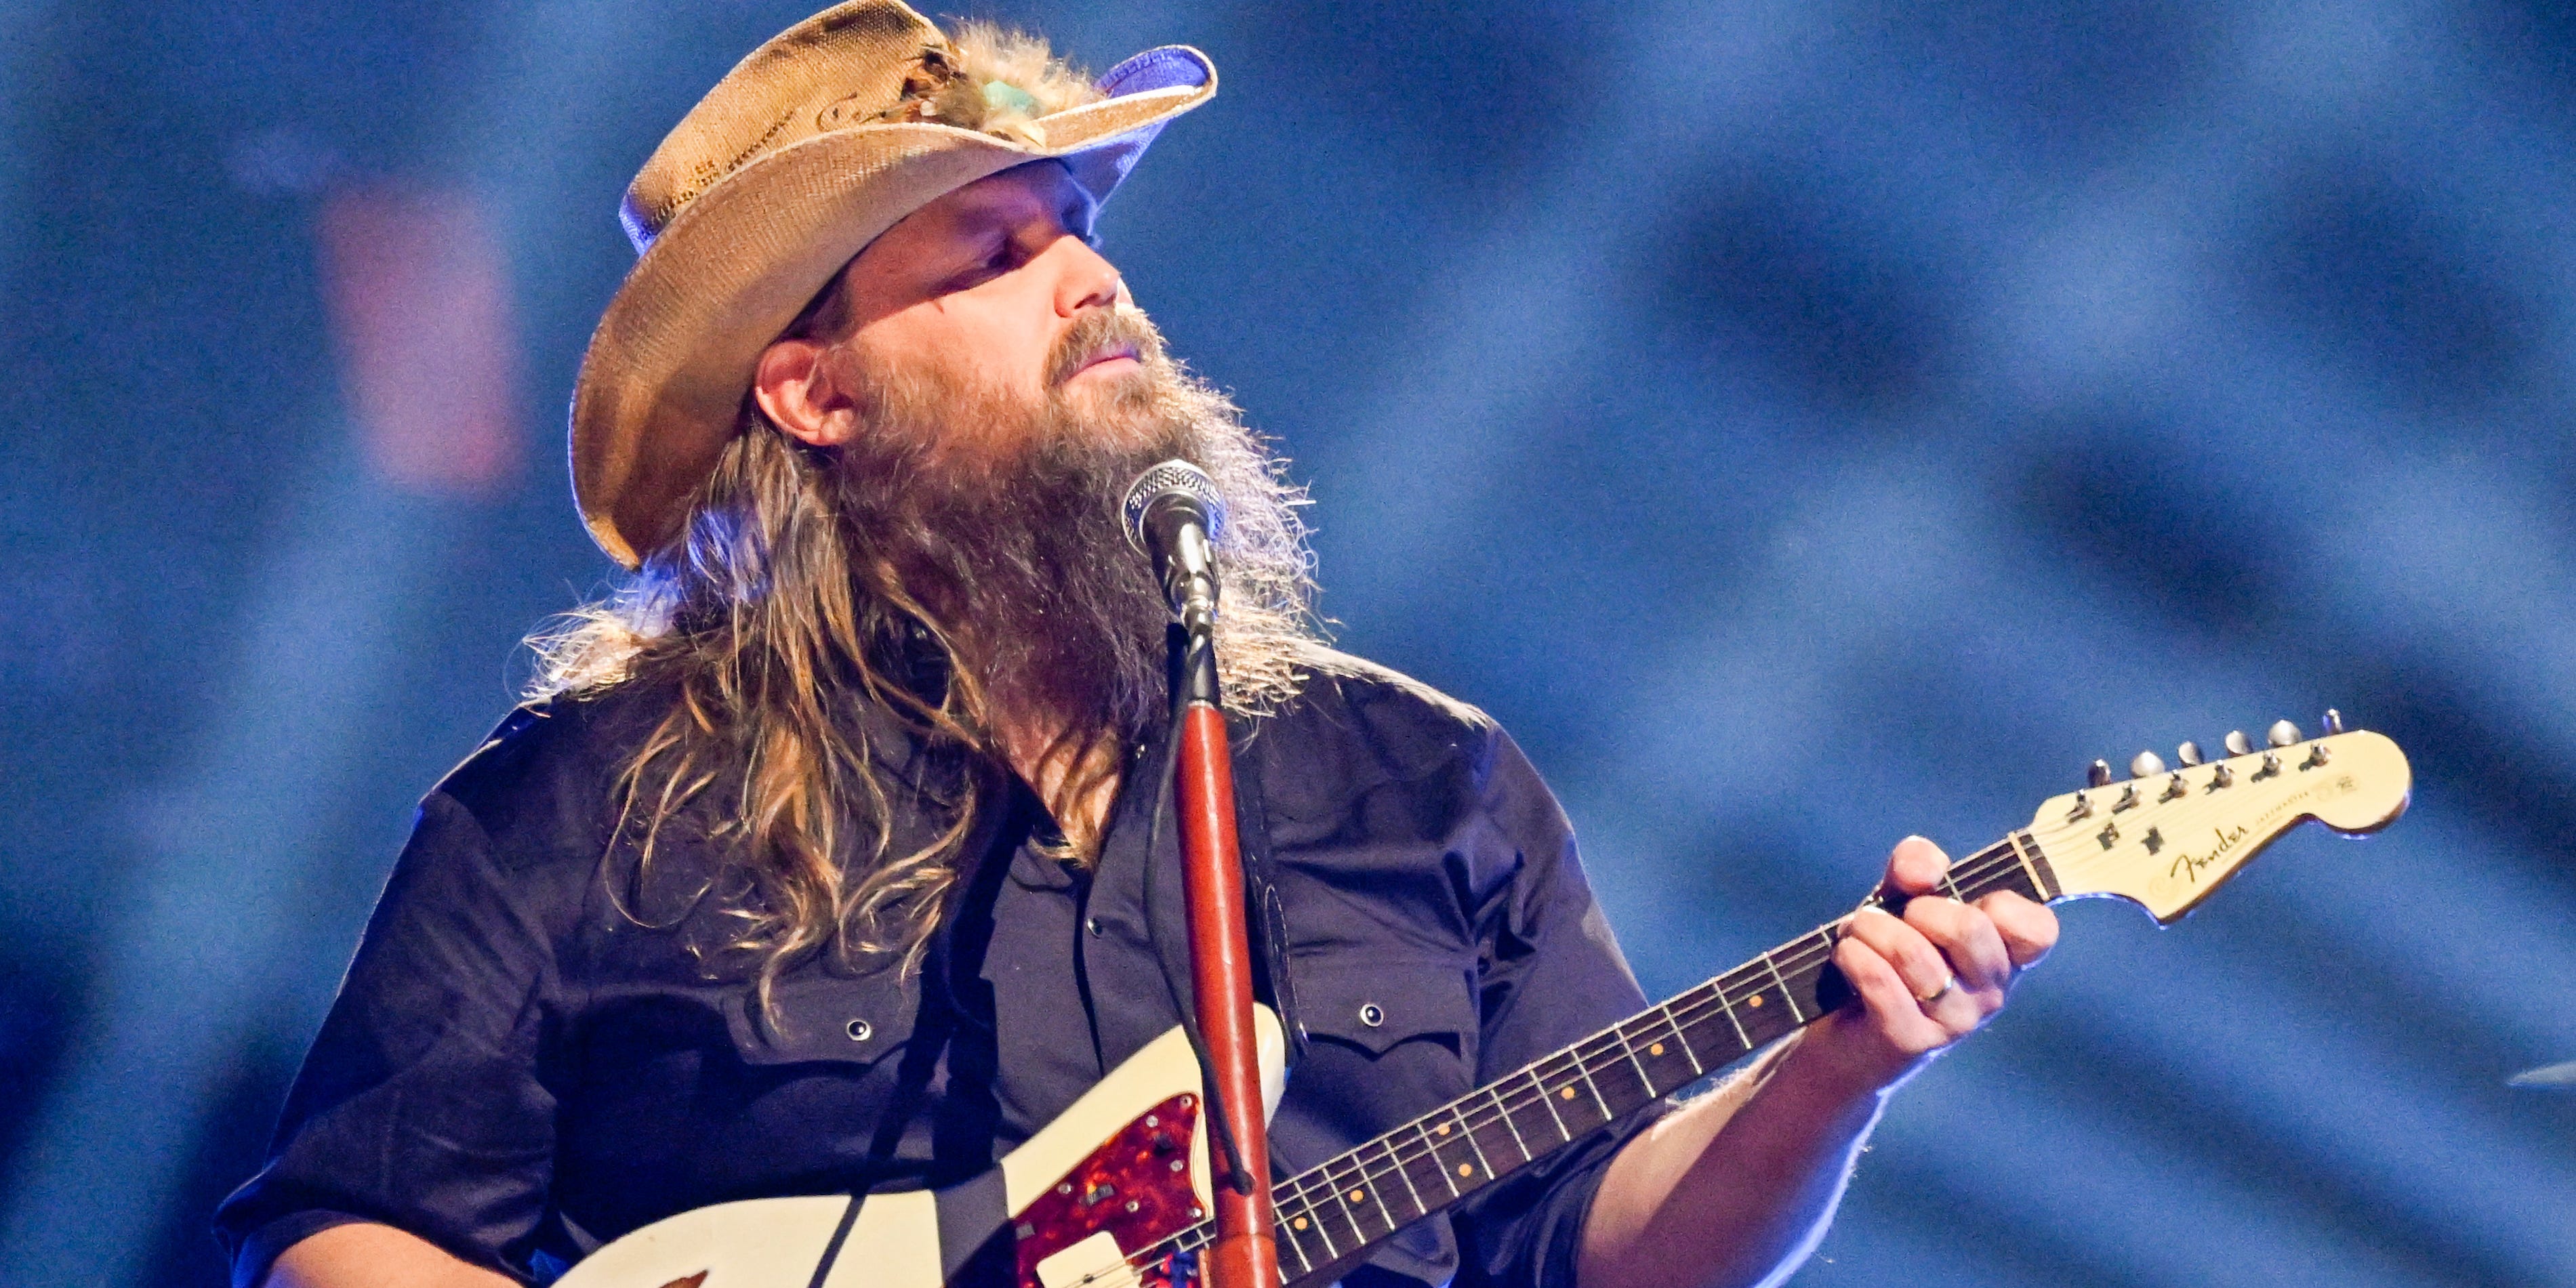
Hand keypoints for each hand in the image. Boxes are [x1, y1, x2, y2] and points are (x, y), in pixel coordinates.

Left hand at [1793, 835, 2058, 1096]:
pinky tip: (1847, 957)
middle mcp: (1990, 994)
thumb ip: (1917, 868)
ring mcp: (1954, 1021)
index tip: (1963, 902)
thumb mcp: (1902, 901)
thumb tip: (1921, 872)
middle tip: (1894, 918)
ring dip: (1868, 928)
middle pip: (1969, 928)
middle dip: (1916, 908)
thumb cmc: (1886, 961)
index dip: (2001, 903)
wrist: (1844, 1041)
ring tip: (1858, 935)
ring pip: (1912, 951)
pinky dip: (1851, 954)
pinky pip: (1878, 978)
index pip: (2038, 929)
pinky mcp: (1910, 1040)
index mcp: (2003, 959)